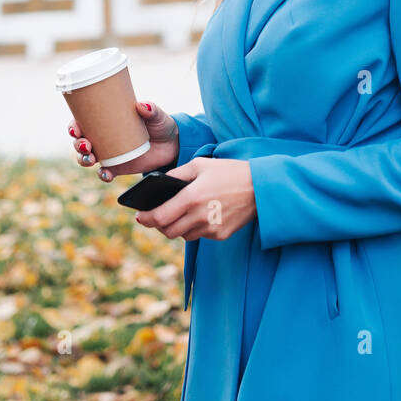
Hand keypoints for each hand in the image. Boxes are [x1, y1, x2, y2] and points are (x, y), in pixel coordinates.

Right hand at [69, 100, 178, 181]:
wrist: (171, 145)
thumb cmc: (159, 124)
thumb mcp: (156, 115)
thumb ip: (151, 110)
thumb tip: (142, 105)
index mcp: (106, 122)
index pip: (83, 123)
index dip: (73, 126)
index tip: (75, 128)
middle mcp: (103, 138)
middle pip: (80, 142)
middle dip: (77, 144)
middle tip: (85, 145)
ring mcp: (109, 154)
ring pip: (87, 158)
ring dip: (83, 159)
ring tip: (91, 158)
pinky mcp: (118, 168)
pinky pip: (104, 173)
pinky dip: (102, 175)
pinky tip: (106, 174)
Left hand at [135, 157, 256, 242]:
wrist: (260, 187)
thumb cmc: (229, 172)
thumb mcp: (201, 165)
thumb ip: (177, 174)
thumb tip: (159, 184)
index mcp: (191, 197)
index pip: (159, 217)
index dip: (145, 219)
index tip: (139, 217)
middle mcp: (199, 216)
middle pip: (168, 231)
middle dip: (159, 225)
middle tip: (158, 216)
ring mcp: (210, 228)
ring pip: (183, 235)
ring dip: (178, 227)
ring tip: (182, 213)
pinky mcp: (221, 235)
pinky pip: (200, 235)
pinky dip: (195, 228)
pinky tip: (202, 214)